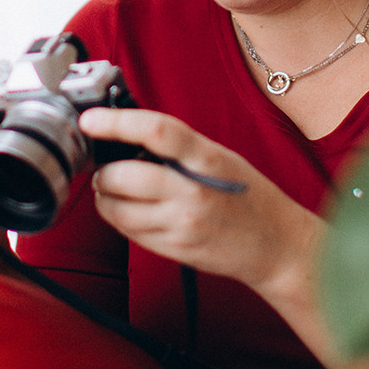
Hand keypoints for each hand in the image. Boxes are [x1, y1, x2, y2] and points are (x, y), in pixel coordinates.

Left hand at [79, 107, 321, 296]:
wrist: (277, 245)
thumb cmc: (249, 196)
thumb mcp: (221, 159)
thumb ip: (180, 148)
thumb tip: (130, 134)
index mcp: (207, 159)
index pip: (156, 131)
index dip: (116, 122)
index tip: (90, 119)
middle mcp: (193, 192)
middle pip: (124, 176)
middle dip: (103, 172)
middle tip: (103, 168)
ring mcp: (182, 224)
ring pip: (118, 209)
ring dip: (106, 197)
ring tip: (115, 190)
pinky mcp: (174, 249)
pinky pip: (129, 232)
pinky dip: (120, 219)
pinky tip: (132, 211)